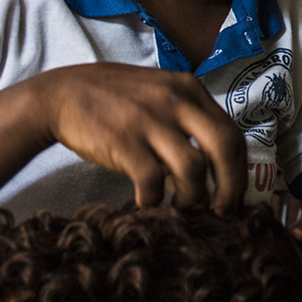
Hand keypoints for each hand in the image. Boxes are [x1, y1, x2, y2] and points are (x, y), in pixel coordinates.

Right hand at [36, 63, 245, 213]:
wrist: (61, 94)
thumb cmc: (117, 102)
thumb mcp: (161, 97)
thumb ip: (189, 123)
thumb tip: (214, 172)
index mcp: (191, 90)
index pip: (233, 132)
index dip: (240, 168)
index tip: (236, 193)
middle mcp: (177, 102)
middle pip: (225, 147)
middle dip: (231, 186)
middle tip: (223, 210)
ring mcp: (151, 120)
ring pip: (193, 168)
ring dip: (192, 196)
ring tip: (181, 206)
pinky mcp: (124, 141)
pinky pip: (153, 181)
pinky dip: (154, 199)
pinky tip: (147, 201)